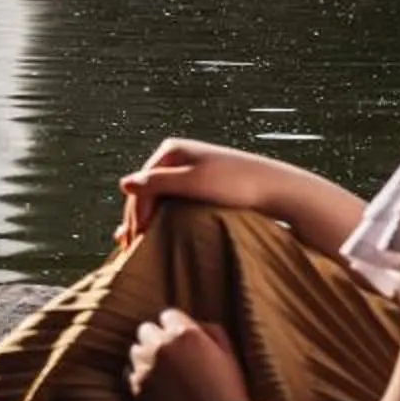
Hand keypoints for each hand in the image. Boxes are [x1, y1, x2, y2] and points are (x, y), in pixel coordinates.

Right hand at [116, 139, 272, 246]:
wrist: (276, 188)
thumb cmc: (236, 185)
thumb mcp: (194, 183)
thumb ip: (158, 183)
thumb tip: (123, 184)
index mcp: (171, 150)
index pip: (142, 186)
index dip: (135, 215)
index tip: (133, 244)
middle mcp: (176, 157)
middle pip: (147, 192)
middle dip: (136, 220)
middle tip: (129, 250)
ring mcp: (187, 170)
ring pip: (158, 199)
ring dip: (146, 221)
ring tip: (132, 246)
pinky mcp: (199, 184)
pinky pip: (172, 202)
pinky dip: (161, 217)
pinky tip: (152, 233)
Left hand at [128, 307, 248, 400]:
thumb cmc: (229, 392)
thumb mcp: (229, 354)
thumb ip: (210, 331)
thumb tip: (194, 323)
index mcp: (185, 333)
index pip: (168, 315)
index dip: (176, 328)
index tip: (182, 343)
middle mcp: (161, 345)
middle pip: (146, 330)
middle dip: (157, 340)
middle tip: (171, 358)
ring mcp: (146, 366)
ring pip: (135, 350)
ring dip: (145, 357)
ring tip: (164, 374)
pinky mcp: (137, 388)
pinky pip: (128, 372)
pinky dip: (138, 376)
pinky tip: (156, 387)